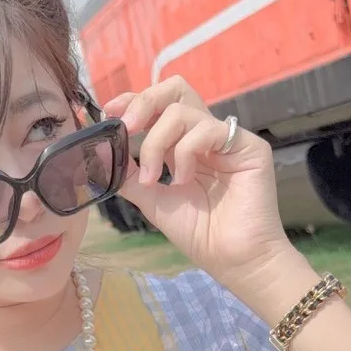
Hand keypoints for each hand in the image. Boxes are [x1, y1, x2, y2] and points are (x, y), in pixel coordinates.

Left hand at [103, 78, 294, 288]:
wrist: (234, 261)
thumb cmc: (200, 235)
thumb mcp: (152, 200)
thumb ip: (129, 175)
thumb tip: (102, 152)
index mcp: (184, 145)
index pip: (160, 105)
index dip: (134, 100)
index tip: (109, 112)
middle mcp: (205, 136)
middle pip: (176, 89)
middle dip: (144, 101)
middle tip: (127, 126)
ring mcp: (226, 139)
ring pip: (183, 109)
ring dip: (157, 142)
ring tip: (155, 178)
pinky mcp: (248, 146)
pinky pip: (207, 129)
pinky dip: (185, 152)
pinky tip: (183, 180)